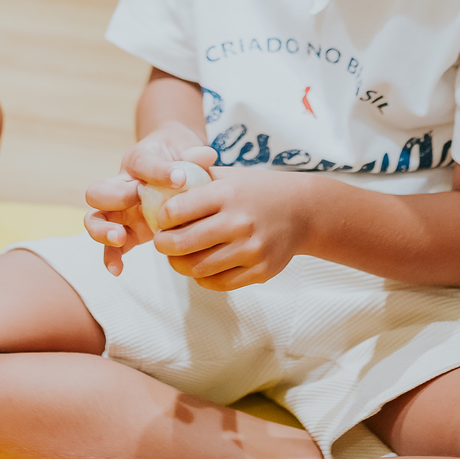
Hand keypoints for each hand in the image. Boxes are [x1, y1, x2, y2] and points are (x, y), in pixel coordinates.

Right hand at [84, 131, 216, 276]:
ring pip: (95, 220)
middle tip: (137, 199)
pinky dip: (111, 257)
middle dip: (115, 196)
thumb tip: (206, 155)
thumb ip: (195, 154)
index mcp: (137, 161)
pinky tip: (118, 270)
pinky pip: (113, 247)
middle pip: (98, 191)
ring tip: (119, 237)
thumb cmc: (178, 156)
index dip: (159, 170)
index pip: (141, 163)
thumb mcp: (188, 150)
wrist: (172, 165)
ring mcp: (122, 211)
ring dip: (103, 230)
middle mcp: (121, 186)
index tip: (180, 178)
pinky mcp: (128, 232)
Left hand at [144, 166, 311, 291]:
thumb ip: (196, 178)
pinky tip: (202, 266)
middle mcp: (239, 222)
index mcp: (227, 194)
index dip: (161, 217)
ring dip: (180, 265)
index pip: (176, 210)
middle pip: (181, 243)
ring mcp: (251, 250)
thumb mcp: (229, 175)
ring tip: (178, 256)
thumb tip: (156, 187)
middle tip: (162, 242)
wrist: (303, 211)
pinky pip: (217, 283)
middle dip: (163, 245)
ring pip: (197, 268)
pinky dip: (202, 277)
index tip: (161, 219)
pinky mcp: (260, 271)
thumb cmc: (257, 191)